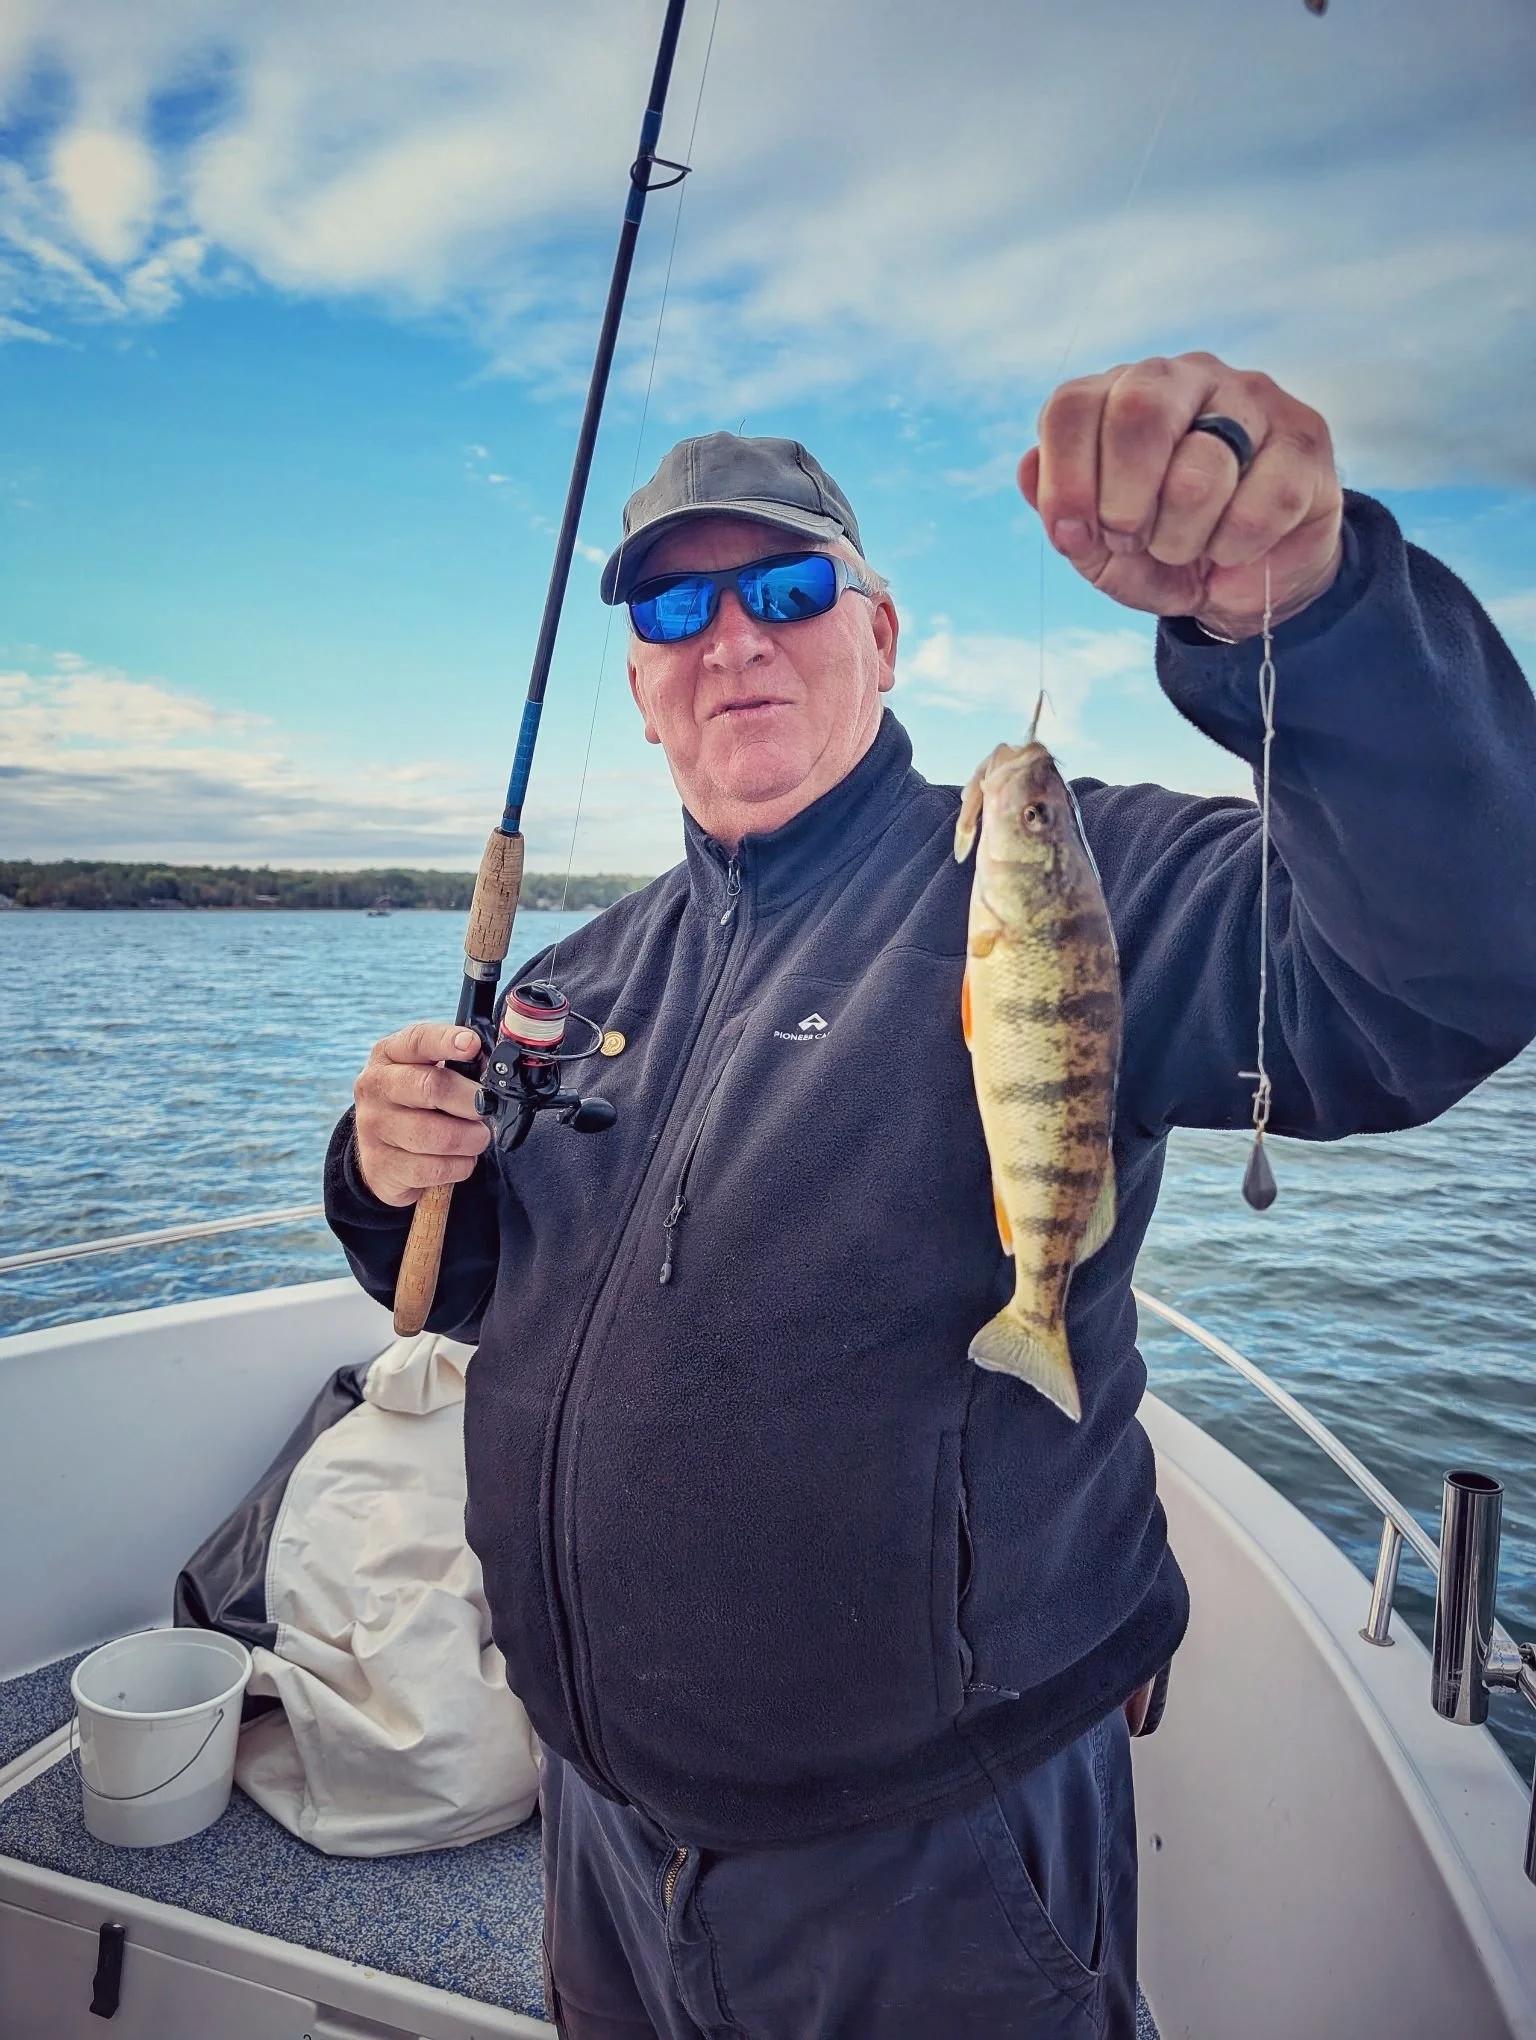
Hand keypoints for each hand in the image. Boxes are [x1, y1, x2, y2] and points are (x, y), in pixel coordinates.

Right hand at [352, 1021, 489, 1207]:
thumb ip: (456, 1065)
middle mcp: (375, 1087)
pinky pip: (434, 1169)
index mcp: (388, 1055)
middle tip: (487, 1108)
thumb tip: (494, 1070)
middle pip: (431, 1087)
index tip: (472, 1046)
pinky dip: (459, 1166)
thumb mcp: (429, 1073)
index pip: (417, 1040)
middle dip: (471, 1099)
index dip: (447, 1041)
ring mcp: (373, 1127)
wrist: (383, 1153)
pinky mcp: (381, 1166)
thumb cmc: (418, 1104)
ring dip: (470, 1139)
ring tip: (477, 1137)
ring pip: (436, 1135)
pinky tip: (459, 1160)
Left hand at [1019, 351, 1343, 640]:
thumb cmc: (1161, 552)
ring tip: (1188, 548)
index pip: (1073, 406)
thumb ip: (1062, 514)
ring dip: (1181, 539)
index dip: (1066, 480)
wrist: (1242, 583)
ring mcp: (1251, 399)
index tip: (1074, 536)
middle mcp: (1186, 377)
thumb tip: (1029, 466)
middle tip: (1133, 540)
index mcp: (1121, 393)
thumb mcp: (1100, 548)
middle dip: (1124, 501)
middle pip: (1137, 409)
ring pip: (1200, 469)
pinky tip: (1236, 550)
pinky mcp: (1304, 437)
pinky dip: (1235, 549)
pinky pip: (1258, 505)